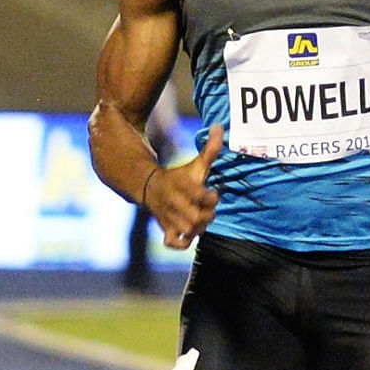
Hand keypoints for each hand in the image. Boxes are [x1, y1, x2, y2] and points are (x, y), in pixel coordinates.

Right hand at [148, 125, 222, 249]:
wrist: (149, 187)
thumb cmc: (180, 176)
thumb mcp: (195, 163)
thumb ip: (210, 148)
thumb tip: (220, 126)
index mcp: (183, 186)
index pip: (198, 195)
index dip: (209, 197)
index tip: (212, 193)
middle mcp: (175, 203)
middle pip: (195, 218)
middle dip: (206, 217)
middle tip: (208, 211)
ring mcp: (169, 217)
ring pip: (187, 231)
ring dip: (198, 229)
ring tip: (200, 222)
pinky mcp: (165, 229)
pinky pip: (171, 243)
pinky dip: (180, 244)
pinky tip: (187, 237)